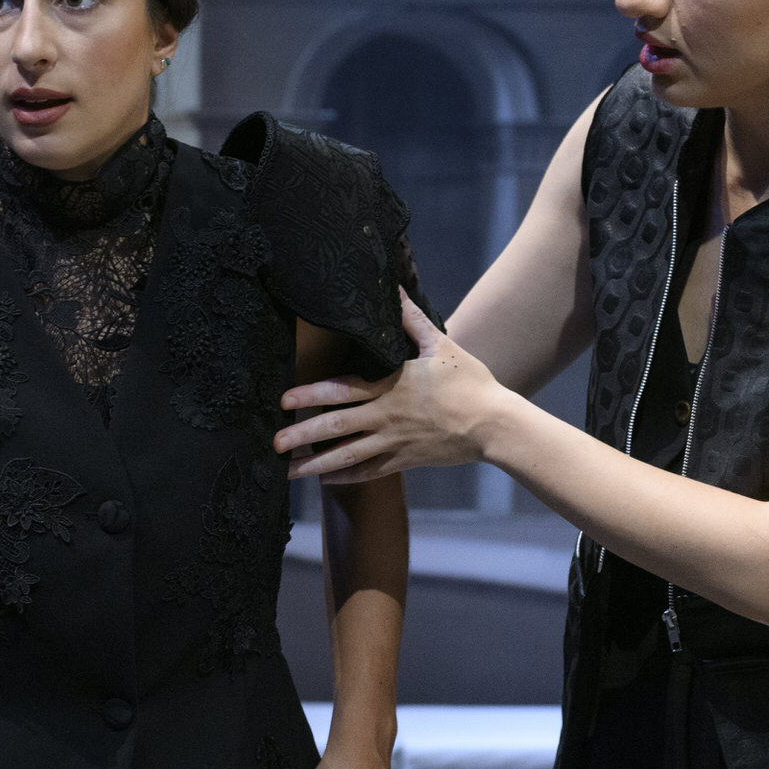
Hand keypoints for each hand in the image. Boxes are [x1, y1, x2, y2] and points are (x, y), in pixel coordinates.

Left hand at [276, 292, 503, 482]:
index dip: (311, 394)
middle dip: (302, 435)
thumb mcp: (441, 345)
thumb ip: (411, 320)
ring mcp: (394, 443)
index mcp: (391, 387)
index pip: (342, 390)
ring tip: (287, 471)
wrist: (494, 425)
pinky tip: (325, 479)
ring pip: (348, 456)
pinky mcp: (405, 461)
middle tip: (273, 442)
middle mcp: (387, 417)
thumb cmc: (470, 382)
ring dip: (315, 464)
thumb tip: (394, 289)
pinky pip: (369, 472)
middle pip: (336, 427)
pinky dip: (345, 476)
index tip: (284, 400)